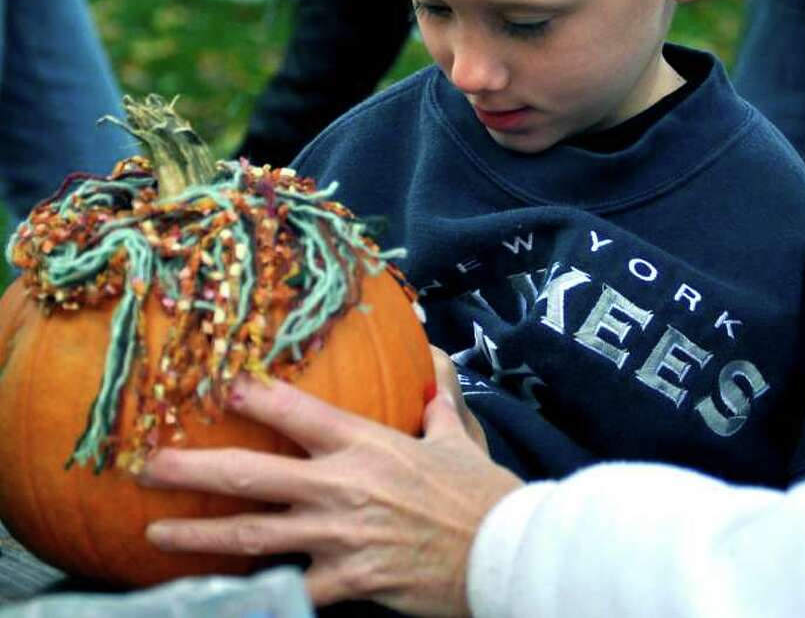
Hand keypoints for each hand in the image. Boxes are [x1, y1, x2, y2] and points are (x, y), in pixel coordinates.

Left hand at [140, 348, 522, 615]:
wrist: (503, 550)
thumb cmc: (480, 492)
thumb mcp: (457, 438)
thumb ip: (436, 401)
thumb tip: (435, 364)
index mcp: (367, 443)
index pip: (298, 411)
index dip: (254, 397)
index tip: (219, 388)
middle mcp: (343, 485)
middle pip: (252, 474)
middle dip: (193, 469)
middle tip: (148, 464)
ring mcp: (340, 536)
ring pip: (253, 536)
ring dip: (199, 537)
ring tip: (156, 534)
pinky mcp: (348, 581)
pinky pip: (290, 590)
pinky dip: (256, 594)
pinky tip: (220, 597)